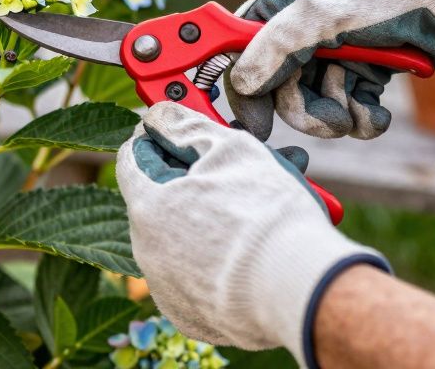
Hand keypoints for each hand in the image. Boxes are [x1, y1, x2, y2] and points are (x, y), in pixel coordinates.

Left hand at [116, 102, 387, 364]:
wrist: (301, 290)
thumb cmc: (267, 215)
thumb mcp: (229, 148)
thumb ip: (184, 125)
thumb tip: (158, 116)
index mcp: (147, 207)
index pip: (133, 156)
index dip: (159, 135)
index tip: (182, 128)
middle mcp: (146, 252)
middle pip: (163, 198)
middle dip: (198, 176)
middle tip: (237, 163)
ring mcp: (167, 289)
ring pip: (184, 237)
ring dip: (213, 214)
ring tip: (262, 201)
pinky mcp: (192, 317)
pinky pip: (197, 276)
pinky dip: (218, 259)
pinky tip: (254, 246)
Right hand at [227, 0, 434, 140]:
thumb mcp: (321, 14)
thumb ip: (274, 46)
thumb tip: (241, 82)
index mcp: (285, 2)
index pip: (245, 49)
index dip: (247, 88)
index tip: (255, 124)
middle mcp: (306, 28)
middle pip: (282, 86)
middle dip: (306, 109)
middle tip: (330, 122)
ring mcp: (336, 51)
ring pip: (316, 102)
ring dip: (338, 116)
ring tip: (361, 115)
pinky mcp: (365, 71)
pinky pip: (348, 107)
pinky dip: (362, 117)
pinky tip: (377, 115)